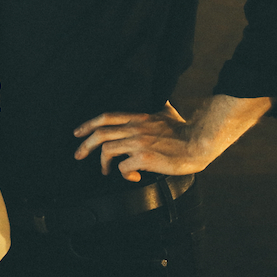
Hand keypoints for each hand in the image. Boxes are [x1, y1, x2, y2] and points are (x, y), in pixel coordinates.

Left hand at [72, 103, 202, 181]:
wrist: (199, 142)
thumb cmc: (185, 130)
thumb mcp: (168, 112)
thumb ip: (160, 107)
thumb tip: (161, 99)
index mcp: (138, 118)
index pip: (106, 117)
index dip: (88, 124)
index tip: (77, 133)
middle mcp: (135, 128)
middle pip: (100, 134)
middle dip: (84, 145)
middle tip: (78, 155)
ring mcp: (139, 143)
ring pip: (107, 150)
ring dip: (104, 164)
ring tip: (107, 171)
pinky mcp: (145, 158)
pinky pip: (123, 167)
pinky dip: (124, 174)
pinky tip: (132, 177)